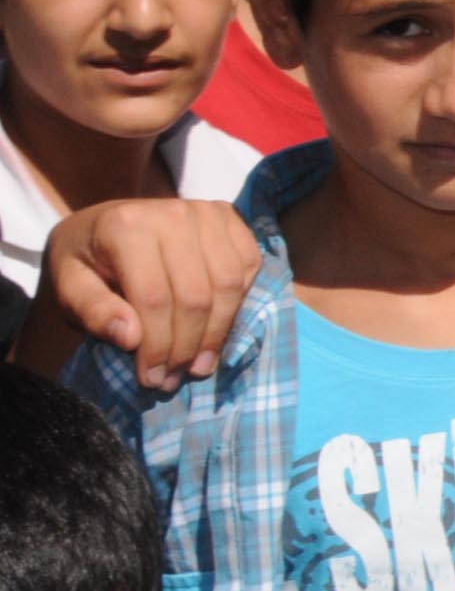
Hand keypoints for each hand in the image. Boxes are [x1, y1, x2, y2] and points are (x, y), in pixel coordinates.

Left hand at [44, 200, 261, 390]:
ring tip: (199, 365)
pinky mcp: (229, 217)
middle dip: (187, 346)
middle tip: (173, 378)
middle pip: (195, 295)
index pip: (154, 298)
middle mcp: (173, 213)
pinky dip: (237, 303)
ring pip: (227, 285)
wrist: (103, 225)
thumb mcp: (68, 289)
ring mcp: (206, 212)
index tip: (151, 378)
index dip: (157, 345)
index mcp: (126, 227)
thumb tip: (131, 338)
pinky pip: (248, 266)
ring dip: (217, 333)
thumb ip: (94, 312)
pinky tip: (217, 327)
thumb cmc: (85, 263)